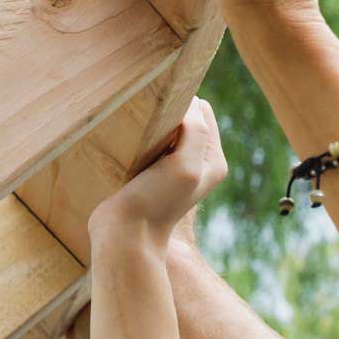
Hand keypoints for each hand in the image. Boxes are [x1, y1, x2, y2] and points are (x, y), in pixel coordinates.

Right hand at [93, 99, 227, 242]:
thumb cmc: (156, 202)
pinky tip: (129, 140)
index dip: (183, 103)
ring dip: (151, 124)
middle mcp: (198, 163)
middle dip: (168, 111)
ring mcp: (173, 167)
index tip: (161, 107)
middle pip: (185, 118)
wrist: (125, 235)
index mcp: (213, 160)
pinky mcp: (150, 172)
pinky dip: (139, 136)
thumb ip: (195, 132)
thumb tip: (190, 102)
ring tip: (138, 129)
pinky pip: (148, 142)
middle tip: (147, 118)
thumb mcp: (185, 165)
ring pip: (165, 128)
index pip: (203, 112)